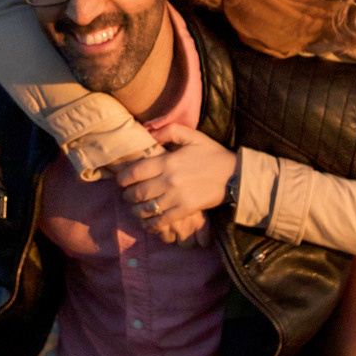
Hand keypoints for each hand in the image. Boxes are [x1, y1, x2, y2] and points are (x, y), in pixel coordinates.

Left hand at [114, 124, 236, 243]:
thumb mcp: (192, 136)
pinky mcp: (185, 210)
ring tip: (135, 209)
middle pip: (138, 192)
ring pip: (146, 209)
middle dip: (127, 196)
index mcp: (168, 161)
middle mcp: (169, 180)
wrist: (234, 174)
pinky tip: (147, 223)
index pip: (136, 172)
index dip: (123, 178)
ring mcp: (177, 197)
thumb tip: (149, 131)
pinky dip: (150, 224)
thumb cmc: (212, 154)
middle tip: (126, 195)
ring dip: (136, 211)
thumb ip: (169, 131)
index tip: (121, 181)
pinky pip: (162, 221)